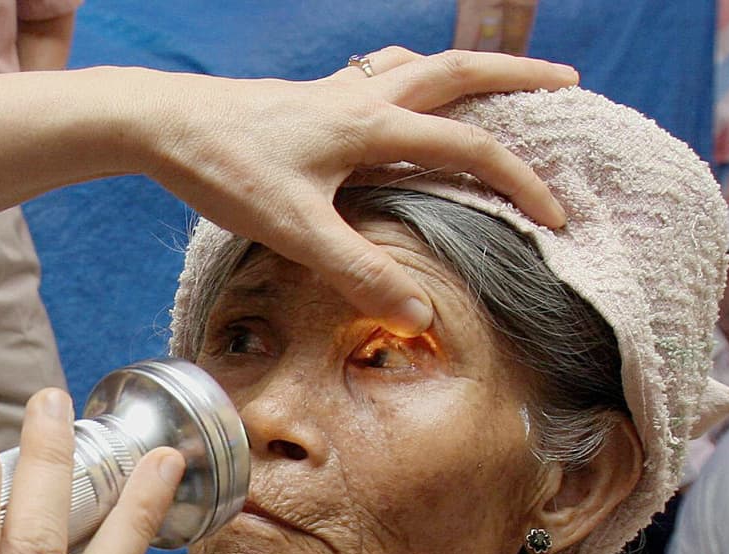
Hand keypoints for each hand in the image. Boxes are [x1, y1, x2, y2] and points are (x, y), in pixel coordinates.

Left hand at [134, 47, 577, 333]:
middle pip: (458, 72)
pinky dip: (405, 78)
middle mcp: (360, 97)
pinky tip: (392, 95)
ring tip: (492, 80)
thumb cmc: (226, 170)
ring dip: (463, 70)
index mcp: (371, 126)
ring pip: (416, 65)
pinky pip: (373, 75)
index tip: (557, 216)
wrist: (161, 123)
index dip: (520, 182)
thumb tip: (419, 313)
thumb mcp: (295, 230)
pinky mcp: (304, 98)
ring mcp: (332, 91)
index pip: (469, 148)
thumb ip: (358, 271)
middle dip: (517, 77)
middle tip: (566, 82)